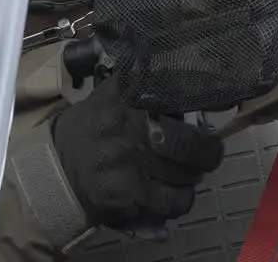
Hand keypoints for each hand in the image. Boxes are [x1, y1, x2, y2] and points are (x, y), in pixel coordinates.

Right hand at [51, 74, 222, 228]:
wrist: (57, 169)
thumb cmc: (94, 128)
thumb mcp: (115, 94)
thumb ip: (149, 82)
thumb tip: (199, 76)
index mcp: (128, 96)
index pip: (179, 92)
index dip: (208, 100)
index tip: (221, 105)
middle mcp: (129, 125)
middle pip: (191, 142)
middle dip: (208, 151)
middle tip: (209, 152)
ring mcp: (129, 160)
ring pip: (187, 172)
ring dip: (193, 175)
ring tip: (187, 172)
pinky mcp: (127, 193)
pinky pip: (174, 200)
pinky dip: (182, 199)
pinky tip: (175, 193)